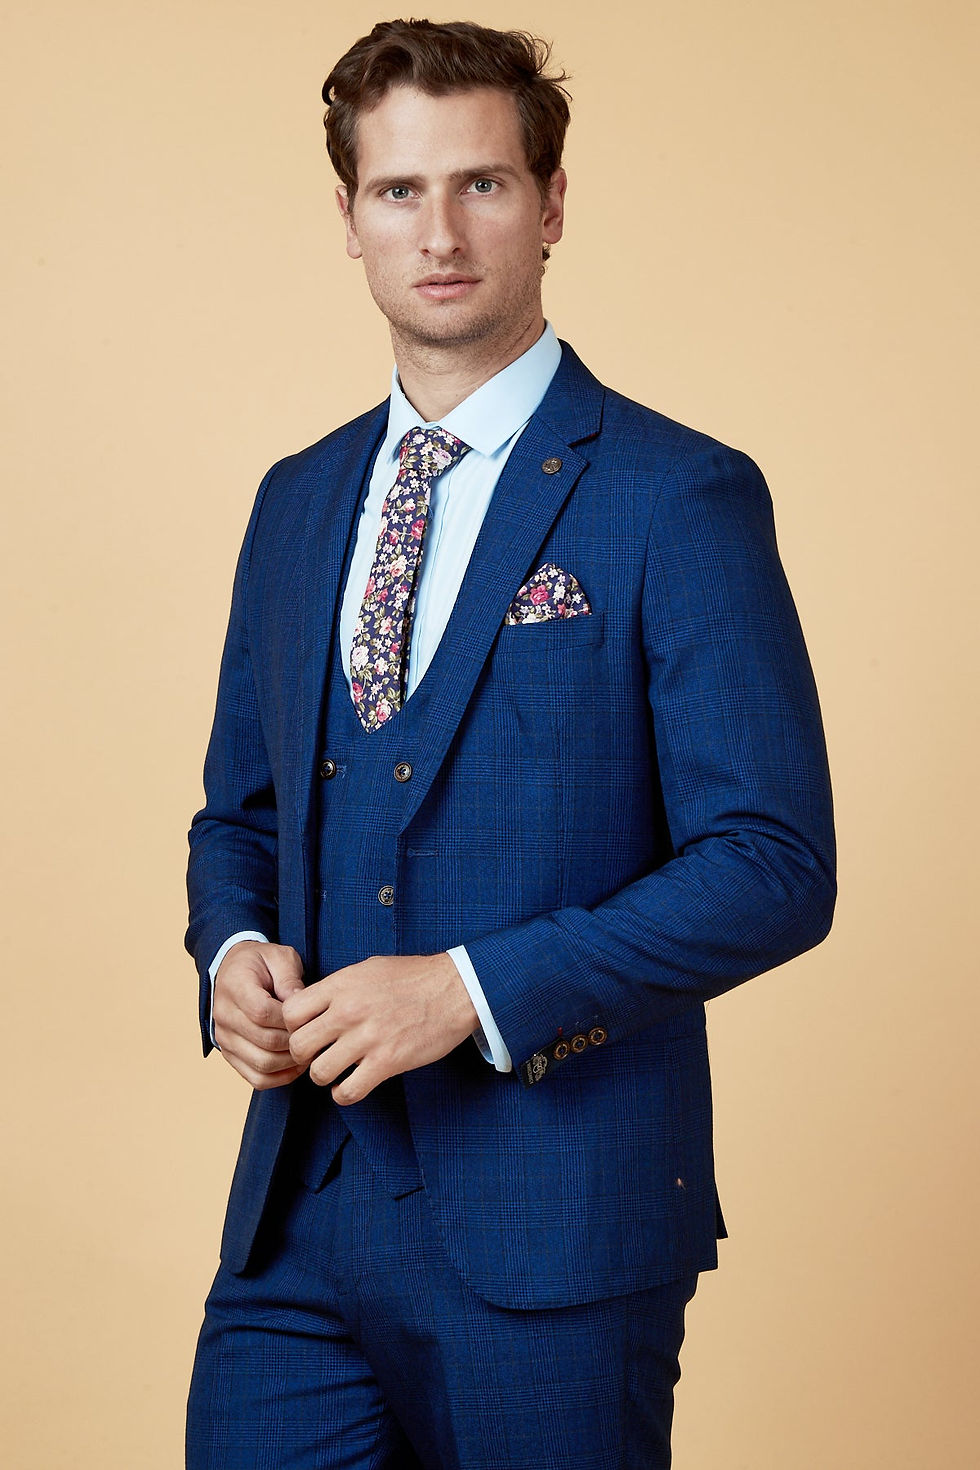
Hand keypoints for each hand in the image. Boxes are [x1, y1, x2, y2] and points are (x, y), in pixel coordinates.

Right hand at [212, 941, 306, 1089]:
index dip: (290, 1019)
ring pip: (262, 1064)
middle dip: (296, 1042)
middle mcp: (224, 1015)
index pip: (262, 1013)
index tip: (310, 1015)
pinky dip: (280, 1078)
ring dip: (291, 1062)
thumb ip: (290, 978)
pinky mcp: (229, 1054)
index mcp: (235, 986)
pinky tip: (296, 1065)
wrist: (233, 970)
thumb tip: (301, 1004)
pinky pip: (256, 1078)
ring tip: (309, 1050)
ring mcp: (224, 1038)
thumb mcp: (279, 957)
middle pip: (265, 1042)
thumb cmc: (260, 963)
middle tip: (317, 1037)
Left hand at [281, 953, 479, 1104]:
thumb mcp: (368, 969)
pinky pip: (348, 1091)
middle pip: (298, 1046)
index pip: (290, 1013)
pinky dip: (344, 1095)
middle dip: (303, 1056)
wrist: (456, 988)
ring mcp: (367, 1038)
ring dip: (324, 1076)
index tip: (306, 1032)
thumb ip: (338, 987)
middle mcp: (349, 1012)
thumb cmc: (413, 977)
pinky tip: (352, 1086)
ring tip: (336, 1071)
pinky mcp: (387, 1062)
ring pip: (319, 1073)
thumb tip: (314, 1005)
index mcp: (341, 985)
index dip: (292, 1027)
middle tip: (316, 1055)